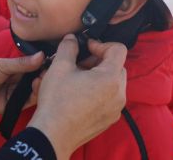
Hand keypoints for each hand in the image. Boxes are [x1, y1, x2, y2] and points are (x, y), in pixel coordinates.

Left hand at [0, 52, 44, 114]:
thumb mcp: (2, 65)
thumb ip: (22, 63)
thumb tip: (42, 55)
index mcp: (14, 68)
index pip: (32, 66)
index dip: (42, 64)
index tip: (52, 59)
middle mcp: (17, 80)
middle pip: (35, 78)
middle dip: (43, 75)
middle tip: (50, 70)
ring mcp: (16, 93)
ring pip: (33, 90)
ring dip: (40, 84)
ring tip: (42, 78)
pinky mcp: (13, 105)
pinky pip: (27, 102)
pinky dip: (33, 95)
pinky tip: (36, 87)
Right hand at [28, 35, 126, 159]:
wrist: (53, 134)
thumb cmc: (57, 100)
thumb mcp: (59, 67)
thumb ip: (68, 47)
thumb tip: (72, 39)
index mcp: (110, 78)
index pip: (118, 50)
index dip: (101, 44)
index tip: (86, 48)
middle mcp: (119, 94)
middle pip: (117, 66)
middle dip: (99, 60)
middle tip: (79, 63)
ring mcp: (116, 109)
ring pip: (113, 83)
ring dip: (98, 75)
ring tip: (77, 78)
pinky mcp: (109, 119)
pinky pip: (110, 98)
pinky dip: (99, 91)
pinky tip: (79, 94)